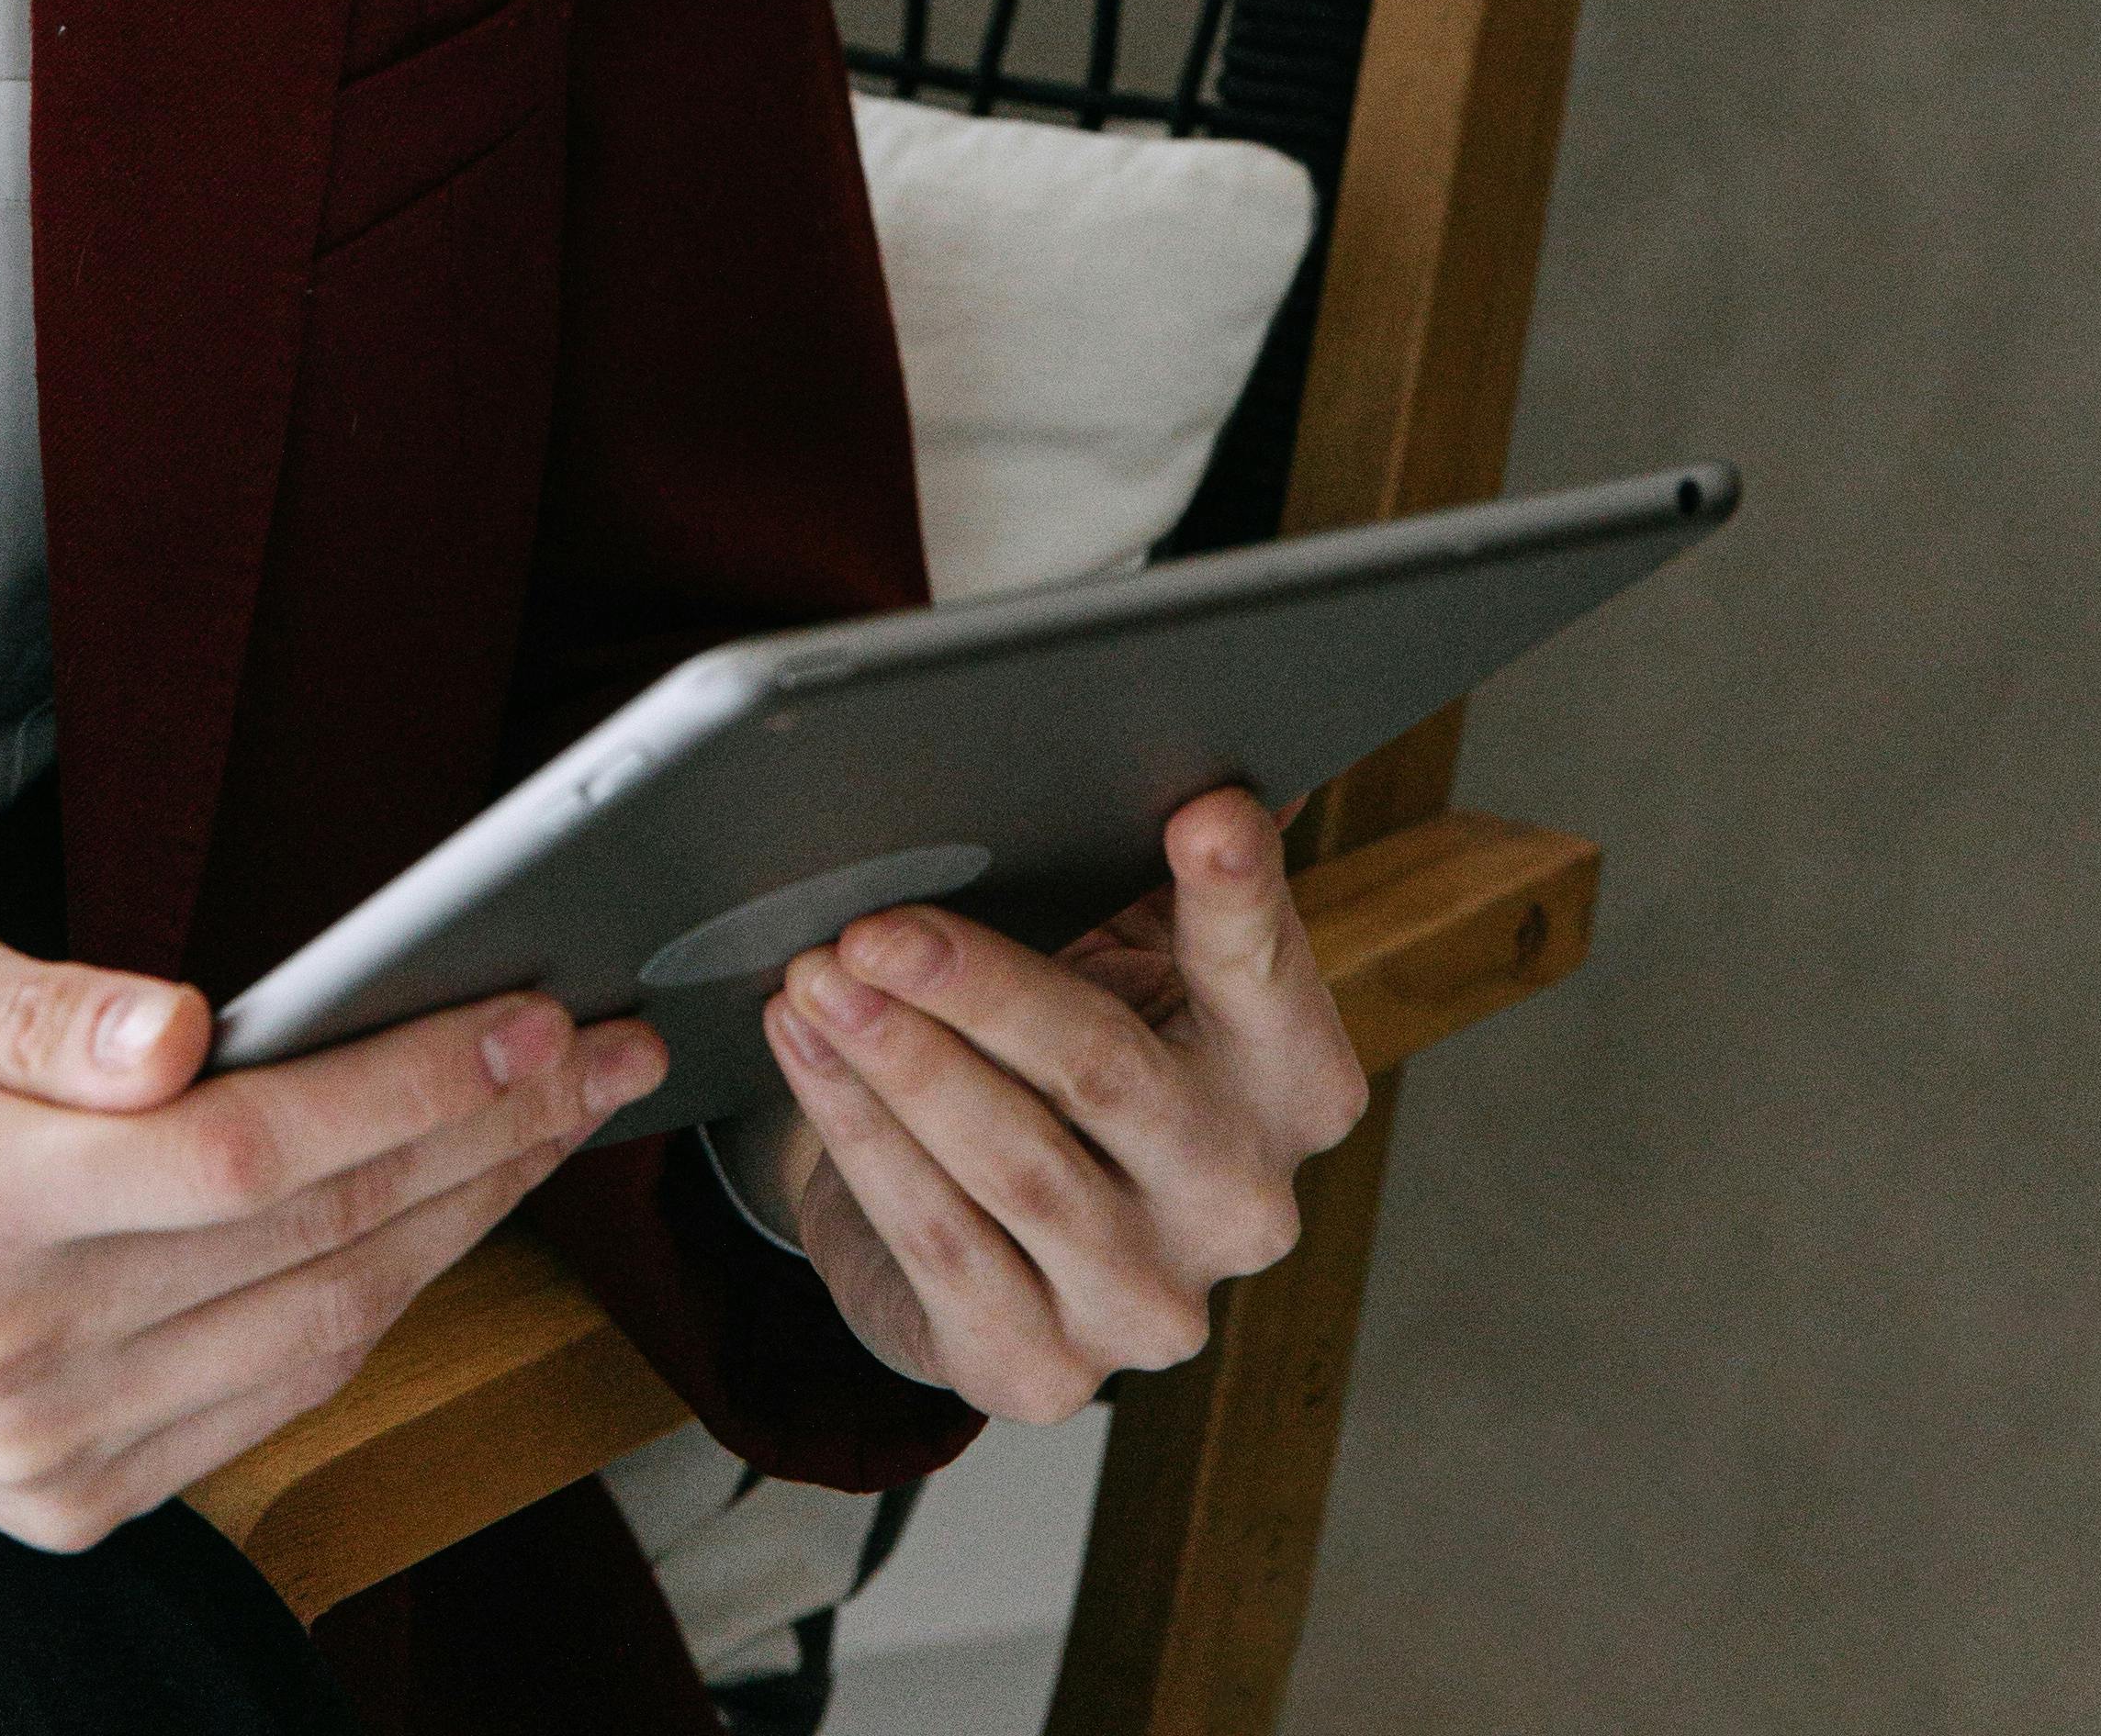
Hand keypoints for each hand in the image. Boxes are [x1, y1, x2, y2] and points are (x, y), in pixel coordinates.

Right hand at [0, 907, 667, 1544]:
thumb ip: (35, 1002)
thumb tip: (192, 1026)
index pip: (248, 1153)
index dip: (412, 1087)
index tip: (532, 1014)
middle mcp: (5, 1351)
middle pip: (315, 1246)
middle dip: (488, 1141)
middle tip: (602, 1054)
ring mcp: (39, 1451)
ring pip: (317, 1335)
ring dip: (460, 1227)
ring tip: (552, 1123)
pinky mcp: (62, 1499)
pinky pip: (265, 1401)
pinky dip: (372, 1307)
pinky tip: (436, 1220)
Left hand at [750, 791, 1368, 1418]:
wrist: (996, 1227)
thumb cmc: (1073, 1045)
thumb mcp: (1127, 950)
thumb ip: (1147, 860)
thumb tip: (1159, 730)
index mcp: (1293, 1080)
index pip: (1265, 971)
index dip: (1235, 896)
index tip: (1204, 813)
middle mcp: (1243, 1201)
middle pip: (1105, 1071)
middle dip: (976, 986)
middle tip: (875, 922)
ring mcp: (1148, 1303)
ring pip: (1008, 1163)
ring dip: (895, 1057)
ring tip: (815, 972)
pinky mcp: (1040, 1369)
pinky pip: (935, 1239)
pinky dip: (858, 1135)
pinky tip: (807, 1055)